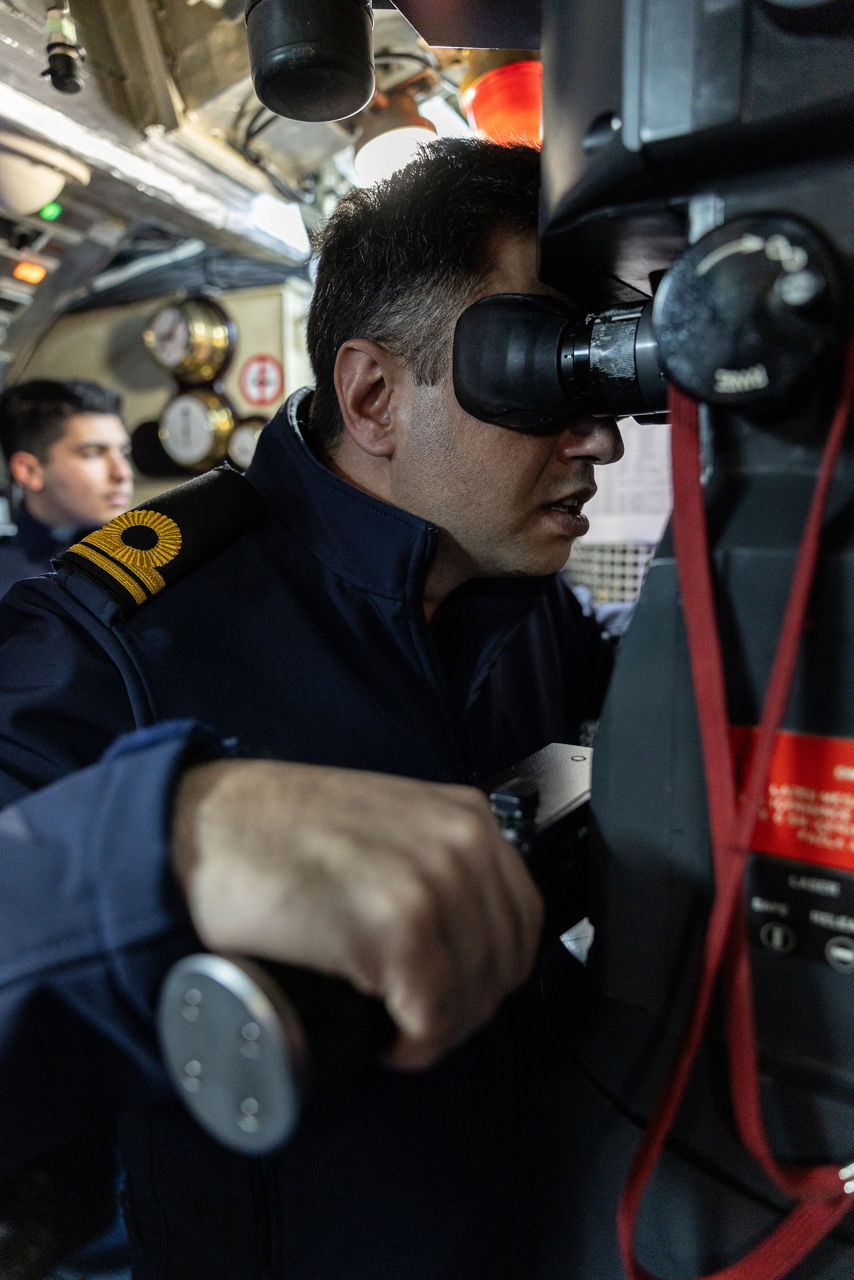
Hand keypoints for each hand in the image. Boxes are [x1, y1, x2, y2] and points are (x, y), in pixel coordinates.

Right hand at [171, 760, 542, 1068]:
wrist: (206, 828)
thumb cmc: (278, 831)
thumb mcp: (386, 824)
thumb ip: (431, 859)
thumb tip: (459, 937)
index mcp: (466, 817)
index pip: (522, 919)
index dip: (493, 971)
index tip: (457, 992)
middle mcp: (463, 846)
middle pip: (504, 963)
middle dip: (467, 1006)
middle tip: (420, 1021)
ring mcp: (434, 886)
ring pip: (473, 996)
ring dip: (439, 1029)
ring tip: (398, 1030)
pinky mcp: (397, 930)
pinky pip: (433, 1016)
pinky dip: (415, 1044)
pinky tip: (389, 1040)